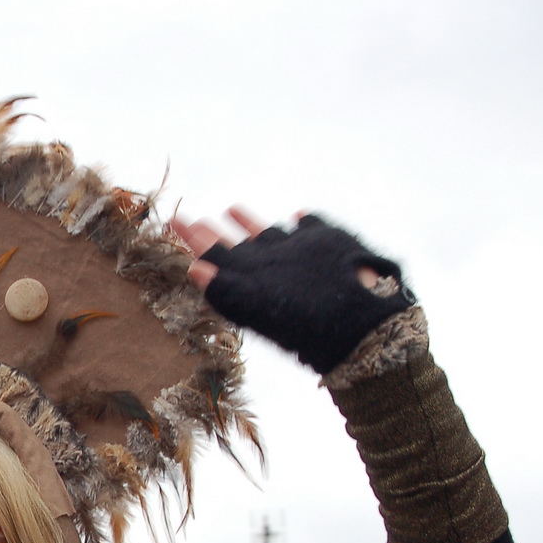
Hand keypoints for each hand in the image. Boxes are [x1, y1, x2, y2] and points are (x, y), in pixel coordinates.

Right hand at [171, 208, 413, 373]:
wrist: (367, 326)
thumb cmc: (312, 333)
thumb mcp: (261, 318)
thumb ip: (227, 293)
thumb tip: (197, 270)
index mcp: (257, 272)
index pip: (217, 252)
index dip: (195, 239)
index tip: (176, 221)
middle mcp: (276, 254)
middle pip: (237, 240)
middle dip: (213, 231)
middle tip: (190, 218)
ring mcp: (304, 246)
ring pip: (269, 231)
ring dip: (249, 223)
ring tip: (233, 209)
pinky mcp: (333, 243)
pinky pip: (312, 226)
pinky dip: (302, 223)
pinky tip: (298, 216)